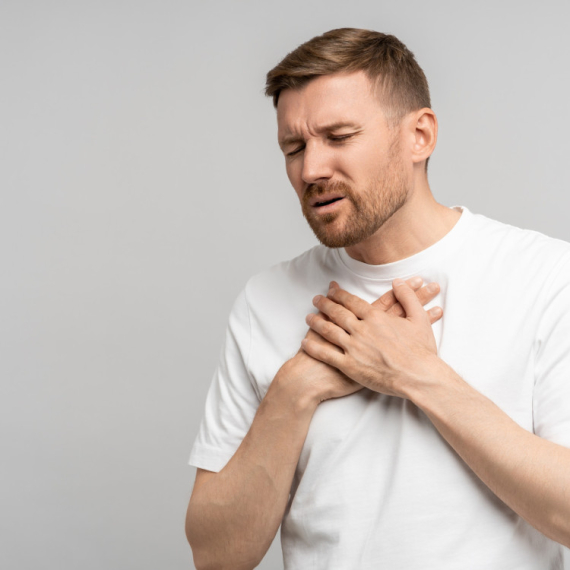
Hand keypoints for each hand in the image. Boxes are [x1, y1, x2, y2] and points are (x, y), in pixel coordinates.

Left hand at [302, 278, 441, 398]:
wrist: (419, 377)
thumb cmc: (421, 350)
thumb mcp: (419, 318)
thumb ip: (407, 297)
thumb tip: (398, 281)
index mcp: (376, 318)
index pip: (352, 302)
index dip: (340, 295)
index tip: (331, 291)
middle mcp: (361, 330)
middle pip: (337, 313)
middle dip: (325, 304)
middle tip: (316, 299)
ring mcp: (354, 348)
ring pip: (329, 331)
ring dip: (316, 322)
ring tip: (308, 317)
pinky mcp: (350, 366)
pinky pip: (327, 354)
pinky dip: (314, 347)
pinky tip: (305, 342)